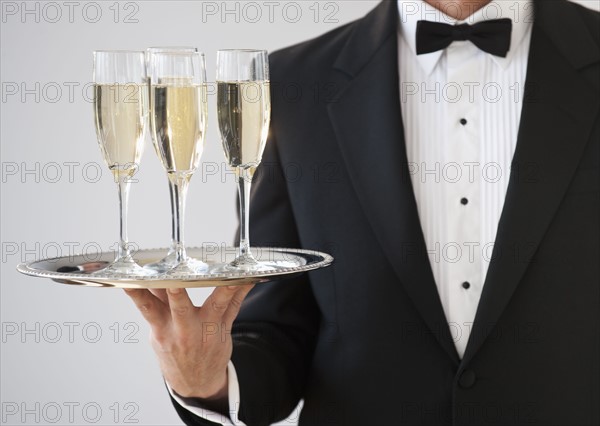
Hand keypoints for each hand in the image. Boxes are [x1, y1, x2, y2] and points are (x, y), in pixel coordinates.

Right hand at [124, 285, 253, 399]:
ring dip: (225, 288)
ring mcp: (206, 330)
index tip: (132, 278)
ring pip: (216, 305)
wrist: (197, 382)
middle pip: (180, 307)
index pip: (147, 308)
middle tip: (177, 274)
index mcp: (163, 329)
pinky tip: (250, 277)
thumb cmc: (175, 350)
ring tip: (232, 273)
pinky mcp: (223, 329)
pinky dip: (242, 291)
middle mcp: (184, 330)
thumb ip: (158, 302)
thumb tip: (150, 275)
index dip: (138, 293)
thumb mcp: (159, 331)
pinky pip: (234, 307)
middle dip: (177, 291)